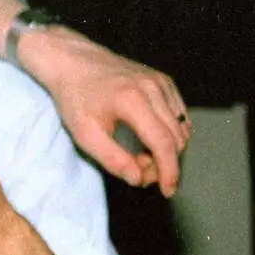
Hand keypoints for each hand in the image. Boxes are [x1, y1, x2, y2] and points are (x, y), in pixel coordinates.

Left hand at [17, 27, 190, 196]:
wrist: (73, 62)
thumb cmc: (75, 98)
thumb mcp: (84, 134)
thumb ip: (112, 159)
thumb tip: (138, 179)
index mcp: (133, 100)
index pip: (164, 143)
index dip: (169, 172)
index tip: (168, 192)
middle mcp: (153, 87)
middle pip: (176, 139)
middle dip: (163, 163)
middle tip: (137, 170)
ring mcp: (161, 82)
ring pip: (181, 128)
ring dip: (167, 150)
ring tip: (138, 155)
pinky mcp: (163, 81)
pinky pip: (179, 115)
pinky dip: (169, 133)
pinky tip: (147, 139)